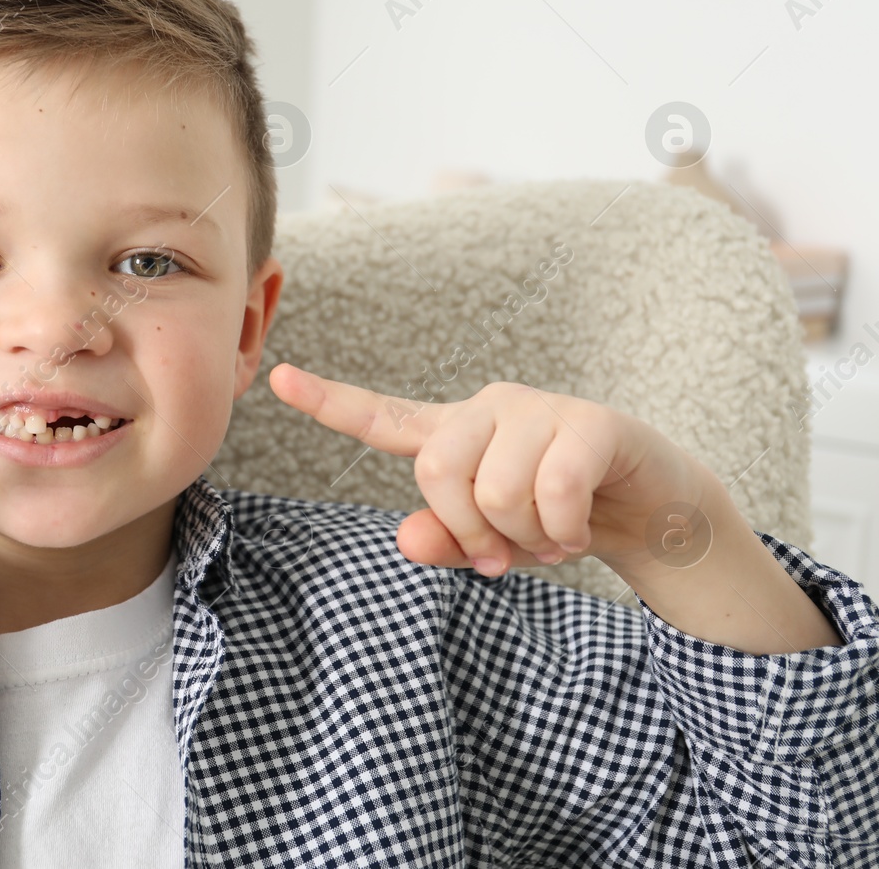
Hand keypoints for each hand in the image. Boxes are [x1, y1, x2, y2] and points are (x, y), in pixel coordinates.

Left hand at [268, 365, 726, 579]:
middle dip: (470, 529)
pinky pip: (552, 489)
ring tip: (552, 538)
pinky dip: (564, 529)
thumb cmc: (558, 523)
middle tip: (504, 555)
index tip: (276, 378)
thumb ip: (446, 541)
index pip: (382, 419)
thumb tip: (405, 540)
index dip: (328, 401)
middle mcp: (488, 410)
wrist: (655, 516)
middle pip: (436, 469)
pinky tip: (582, 529)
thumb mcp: (495, 544)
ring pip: (496, 486)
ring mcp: (539, 410)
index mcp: (454, 436)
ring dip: (526, 537)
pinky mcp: (591, 422)